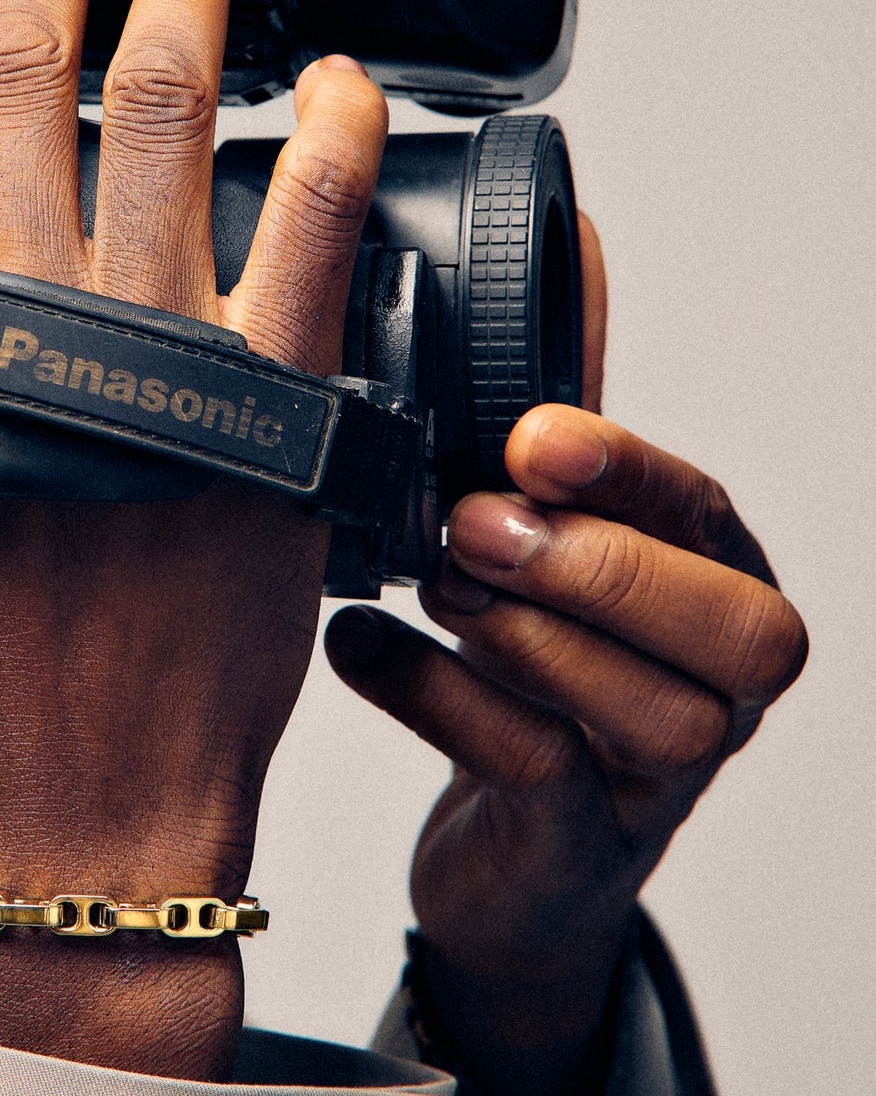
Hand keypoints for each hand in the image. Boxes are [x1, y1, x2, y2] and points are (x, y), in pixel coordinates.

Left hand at [323, 216, 807, 1095]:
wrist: (511, 849)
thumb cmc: (531, 662)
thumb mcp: (551, 529)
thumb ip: (563, 424)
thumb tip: (572, 246)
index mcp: (712, 581)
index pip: (710, 517)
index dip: (628, 475)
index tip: (530, 437)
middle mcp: (713, 678)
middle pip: (738, 630)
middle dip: (597, 569)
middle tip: (473, 528)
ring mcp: (656, 773)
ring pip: (651, 714)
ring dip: (525, 637)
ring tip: (431, 584)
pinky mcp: (578, 845)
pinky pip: (533, 778)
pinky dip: (433, 700)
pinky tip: (358, 645)